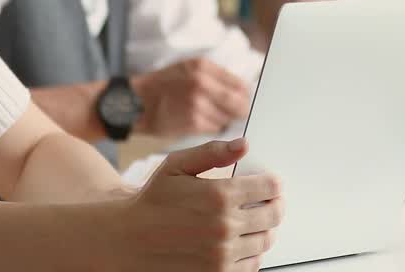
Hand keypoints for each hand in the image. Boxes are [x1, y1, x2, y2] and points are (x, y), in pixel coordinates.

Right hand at [111, 139, 283, 270]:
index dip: (274, 184)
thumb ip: (212, 153)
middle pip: (274, 215)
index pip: (269, 188)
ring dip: (266, 229)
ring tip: (254, 222)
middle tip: (270, 202)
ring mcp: (223, 254)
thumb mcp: (176, 166)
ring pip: (266, 241)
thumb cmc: (152, 202)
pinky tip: (241, 242)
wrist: (129, 241)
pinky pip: (253, 264)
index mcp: (218, 195)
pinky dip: (253, 252)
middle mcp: (224, 226)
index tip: (272, 184)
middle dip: (275, 205)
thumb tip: (243, 144)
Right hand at [133, 58, 251, 136]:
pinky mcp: (193, 122)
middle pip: (239, 103)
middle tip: (233, 115)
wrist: (134, 102)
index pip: (240, 84)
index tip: (242, 102)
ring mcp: (197, 103)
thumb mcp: (188, 69)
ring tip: (206, 116)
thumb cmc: (163, 86)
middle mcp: (201, 82)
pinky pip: (214, 129)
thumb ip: (215, 78)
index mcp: (202, 66)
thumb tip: (244, 93)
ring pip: (227, 119)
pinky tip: (198, 123)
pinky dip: (211, 129)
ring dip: (223, 121)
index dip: (244, 96)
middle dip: (239, 112)